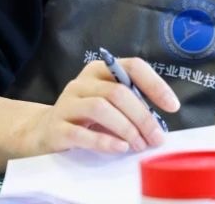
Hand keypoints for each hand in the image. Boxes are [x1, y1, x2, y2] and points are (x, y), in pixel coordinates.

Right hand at [19, 58, 179, 155]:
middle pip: (119, 92)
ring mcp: (67, 102)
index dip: (155, 85)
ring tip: (140, 145)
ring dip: (126, 128)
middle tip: (156, 137)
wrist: (42, 133)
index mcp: (100, 70)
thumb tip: (159, 122)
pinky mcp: (56, 127)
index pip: (133, 66)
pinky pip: (81, 132)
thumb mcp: (107, 104)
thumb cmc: (84, 118)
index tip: (172, 106)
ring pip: (101, 108)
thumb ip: (129, 105)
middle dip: (143, 116)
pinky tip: (120, 147)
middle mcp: (83, 81)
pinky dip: (104, 140)